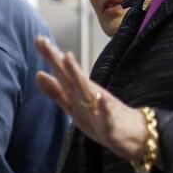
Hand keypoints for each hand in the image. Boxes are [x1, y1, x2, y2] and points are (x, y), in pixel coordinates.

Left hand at [34, 36, 146, 161]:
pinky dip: (104, 107)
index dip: (50, 57)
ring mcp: (100, 108)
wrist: (133, 133)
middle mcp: (87, 95)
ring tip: (67, 58)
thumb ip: (56, 91)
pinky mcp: (110, 124)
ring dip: (77, 75)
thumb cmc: (99, 118)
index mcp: (78, 92)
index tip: (39, 39)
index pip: (62, 72)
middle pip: (70, 76)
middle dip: (57, 59)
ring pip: (86, 91)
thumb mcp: (73, 107)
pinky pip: (107, 116)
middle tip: (44, 41)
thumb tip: (38, 74)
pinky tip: (100, 98)